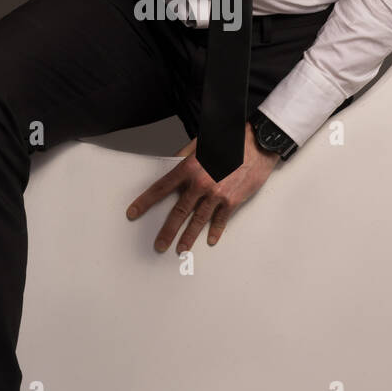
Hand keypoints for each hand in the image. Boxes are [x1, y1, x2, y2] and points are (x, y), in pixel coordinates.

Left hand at [125, 123, 280, 252]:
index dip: (145, 202)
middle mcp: (201, 183)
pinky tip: (210, 240)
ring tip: (181, 248)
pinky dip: (215, 231)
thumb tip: (171, 166)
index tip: (134, 213)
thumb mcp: (201, 145)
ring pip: (198, 220)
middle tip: (159, 244)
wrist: (257, 143)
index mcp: (189, 168)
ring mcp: (217, 194)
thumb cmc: (229, 142)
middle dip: (167, 230)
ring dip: (188, 237)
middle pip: (178, 211)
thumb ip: (183, 158)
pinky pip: (220, 220)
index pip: (161, 188)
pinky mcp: (232, 200)